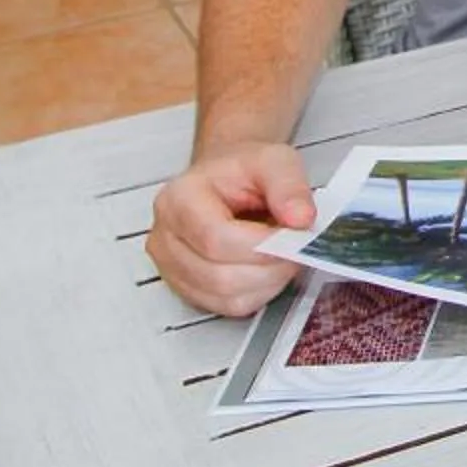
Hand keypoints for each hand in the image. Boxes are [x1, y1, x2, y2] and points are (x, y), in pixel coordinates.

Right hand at [146, 142, 316, 317]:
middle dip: (269, 268)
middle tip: (296, 249)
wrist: (227, 178)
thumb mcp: (274, 160)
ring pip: (224, 297)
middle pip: (219, 275)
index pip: (215, 238)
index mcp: (179, 199)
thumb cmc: (242, 171)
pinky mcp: (186, 288)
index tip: (293, 237)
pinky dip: (257, 293)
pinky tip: (266, 270)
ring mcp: (172, 267)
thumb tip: (301, 219)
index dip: (261, 245)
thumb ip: (289, 186)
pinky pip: (227, 306)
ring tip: (282, 256)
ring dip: (266, 282)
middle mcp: (166, 237)